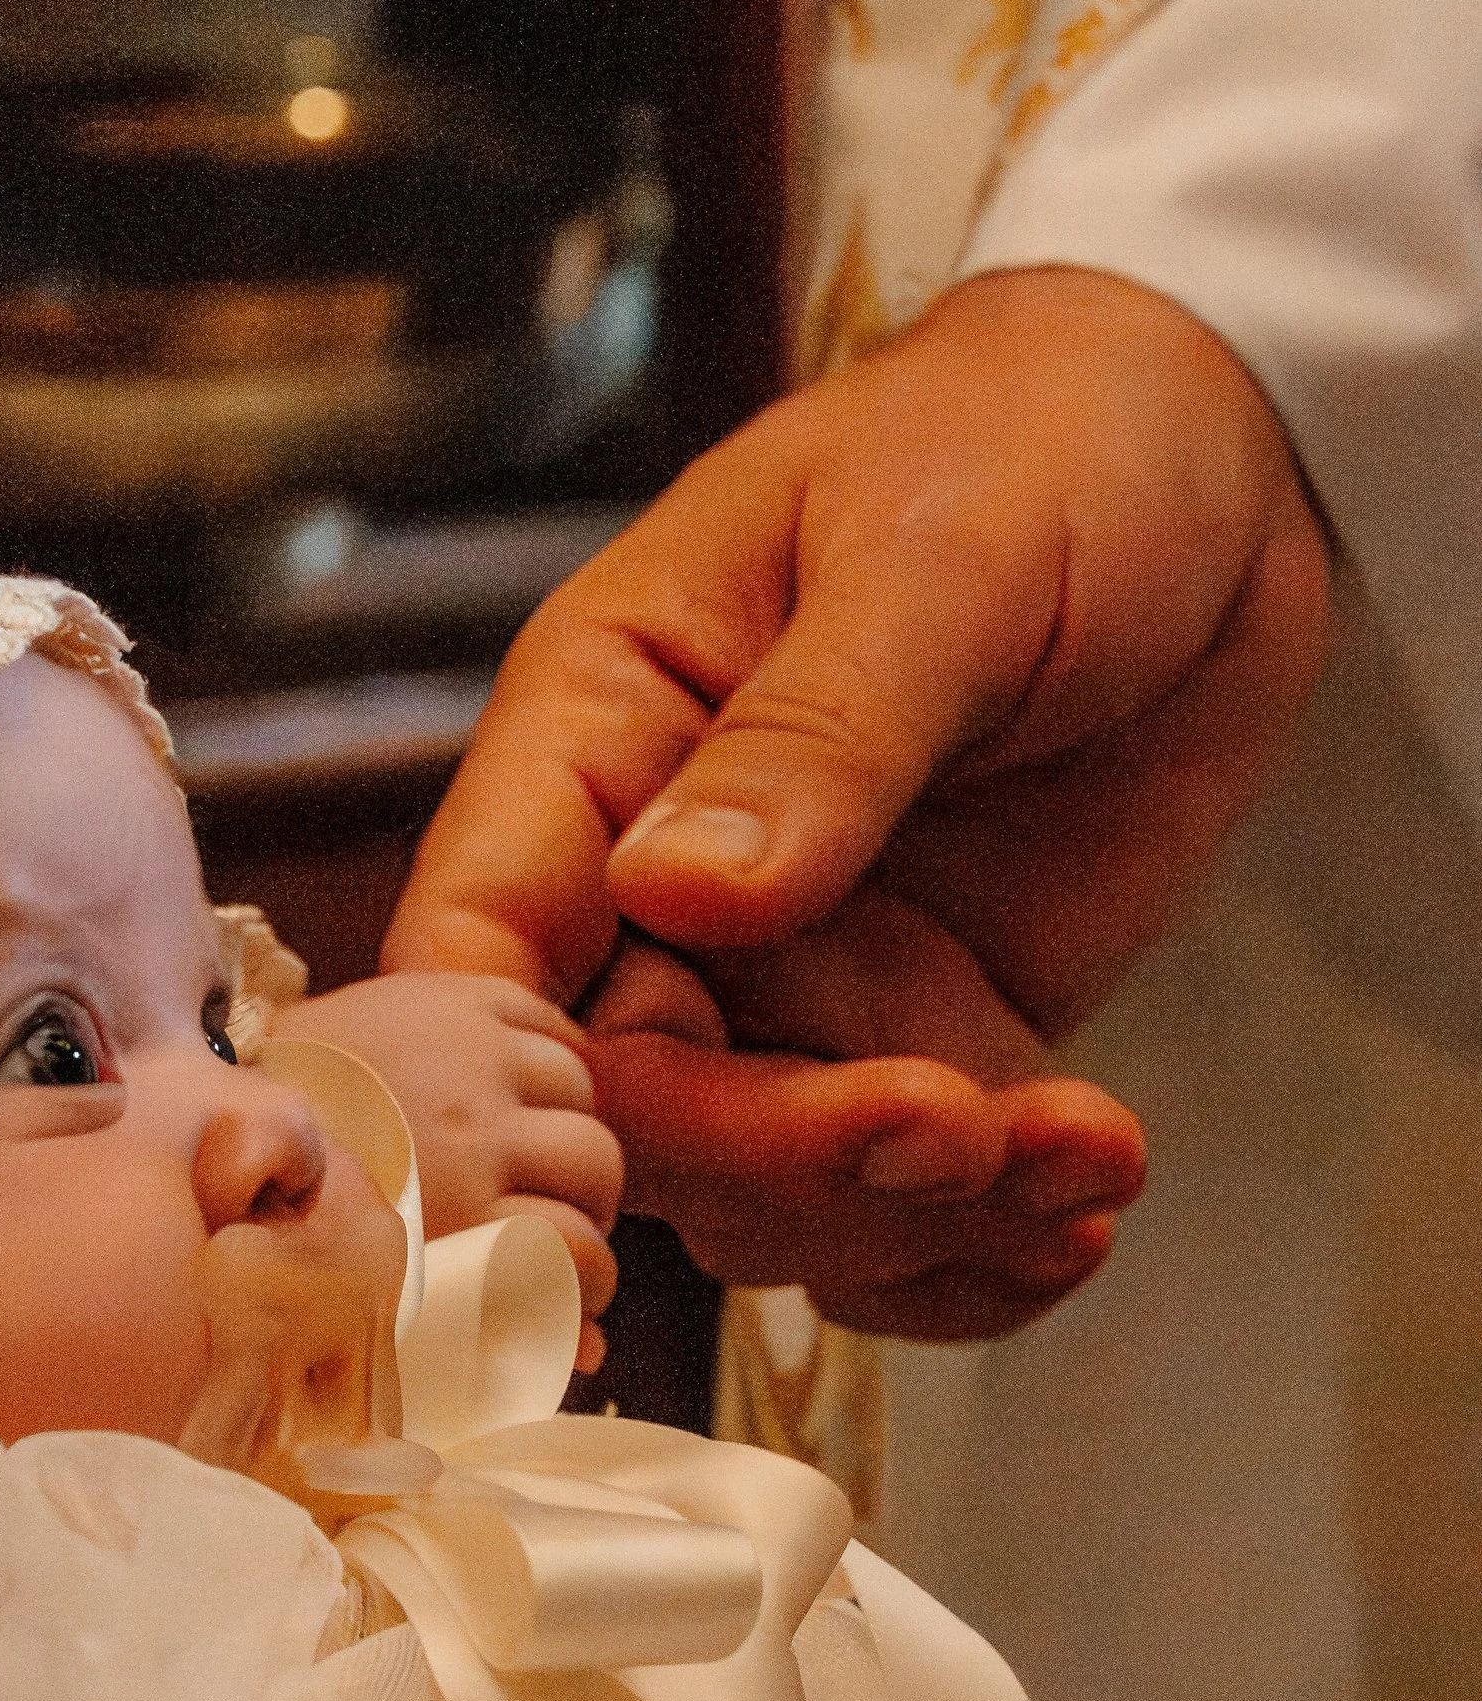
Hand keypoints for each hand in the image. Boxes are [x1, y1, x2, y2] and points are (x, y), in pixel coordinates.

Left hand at [282, 971, 623, 1365]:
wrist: (224, 1105)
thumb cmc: (296, 1214)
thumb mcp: (381, 1291)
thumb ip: (486, 1322)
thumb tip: (591, 1354)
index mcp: (454, 1209)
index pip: (579, 1248)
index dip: (589, 1277)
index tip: (574, 1286)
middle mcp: (476, 1131)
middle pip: (596, 1163)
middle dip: (590, 1199)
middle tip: (563, 1215)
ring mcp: (470, 1056)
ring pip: (580, 1088)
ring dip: (568, 1122)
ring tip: (539, 1147)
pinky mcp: (458, 998)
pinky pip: (547, 1021)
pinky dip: (551, 1051)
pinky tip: (526, 1084)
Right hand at [388, 269, 1326, 1318]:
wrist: (1223, 473)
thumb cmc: (1035, 445)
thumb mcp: (932, 555)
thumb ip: (811, 731)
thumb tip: (676, 892)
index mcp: (594, 736)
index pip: (476, 953)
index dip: (515, 1088)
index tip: (643, 1146)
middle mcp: (655, 891)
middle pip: (628, 1116)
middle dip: (789, 1153)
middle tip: (961, 1127)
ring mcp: (788, 983)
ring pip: (763, 1193)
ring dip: (914, 1213)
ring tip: (1086, 1152)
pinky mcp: (916, 1041)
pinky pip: (891, 1213)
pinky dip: (976, 1255)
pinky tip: (1084, 1206)